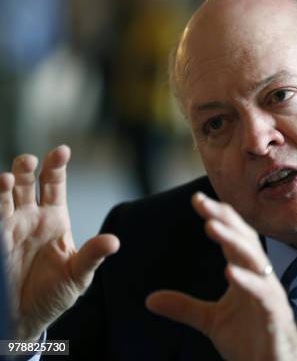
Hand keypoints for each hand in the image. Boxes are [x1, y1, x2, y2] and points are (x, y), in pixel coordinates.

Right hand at [0, 146, 119, 339]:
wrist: (26, 319)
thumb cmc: (55, 294)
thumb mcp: (78, 275)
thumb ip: (92, 256)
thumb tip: (113, 241)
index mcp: (54, 218)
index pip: (54, 184)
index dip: (56, 166)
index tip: (61, 151)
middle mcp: (29, 216)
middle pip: (27, 183)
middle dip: (27, 169)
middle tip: (29, 161)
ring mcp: (8, 227)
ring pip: (3, 197)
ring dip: (3, 186)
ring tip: (6, 180)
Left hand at [146, 193, 296, 360]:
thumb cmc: (250, 339)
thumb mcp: (210, 321)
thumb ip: (184, 307)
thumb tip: (149, 300)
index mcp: (244, 274)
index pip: (232, 238)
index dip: (218, 217)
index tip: (197, 200)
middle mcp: (259, 277)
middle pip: (243, 240)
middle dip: (224, 219)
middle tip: (203, 203)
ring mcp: (268, 293)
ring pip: (254, 259)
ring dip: (234, 242)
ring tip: (212, 227)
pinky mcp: (274, 313)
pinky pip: (262, 293)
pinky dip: (247, 281)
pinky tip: (230, 272)